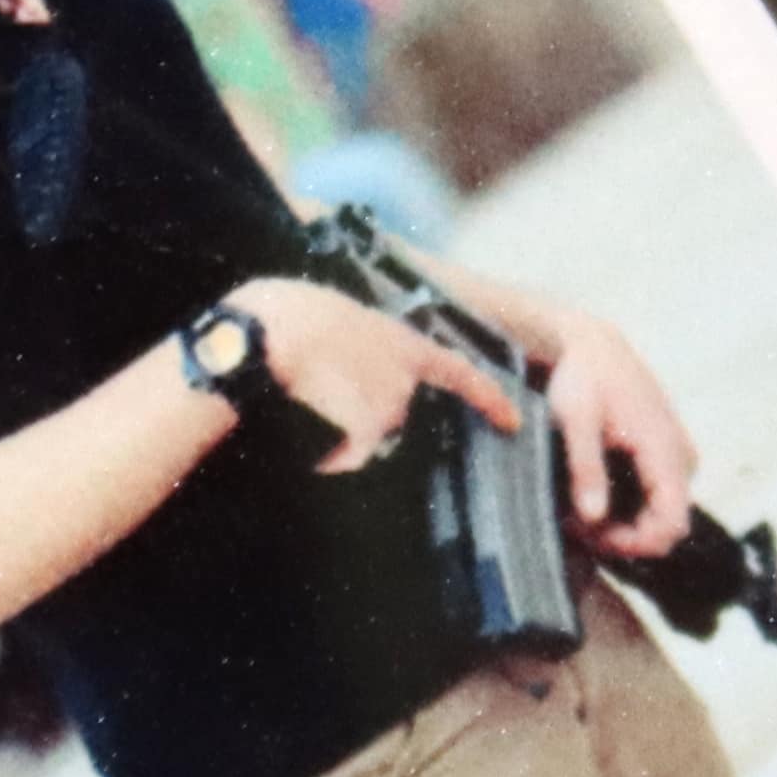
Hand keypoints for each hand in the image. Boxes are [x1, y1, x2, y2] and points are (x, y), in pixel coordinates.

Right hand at [223, 277, 497, 472]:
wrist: (263, 337)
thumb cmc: (285, 318)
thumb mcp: (339, 320)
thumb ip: (365, 350)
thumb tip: (353, 378)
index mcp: (404, 344)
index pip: (461, 374)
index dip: (489, 400)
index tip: (513, 420)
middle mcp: (406, 381)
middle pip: (394, 420)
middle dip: (360, 417)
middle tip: (319, 393)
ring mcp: (389, 410)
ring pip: (366, 442)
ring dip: (337, 435)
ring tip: (301, 402)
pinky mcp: (367, 434)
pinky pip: (344, 458)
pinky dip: (324, 456)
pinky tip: (299, 427)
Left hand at [494, 290, 700, 555]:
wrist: (593, 346)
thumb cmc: (582, 378)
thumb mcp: (575, 420)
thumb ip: (586, 469)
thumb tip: (594, 517)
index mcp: (664, 449)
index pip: (670, 525)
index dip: (632, 544)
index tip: (590, 534)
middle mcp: (682, 455)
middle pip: (666, 525)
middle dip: (622, 536)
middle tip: (575, 522)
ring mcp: (678, 455)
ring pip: (662, 513)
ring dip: (623, 522)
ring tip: (578, 507)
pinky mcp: (668, 454)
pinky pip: (658, 497)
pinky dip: (627, 505)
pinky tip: (592, 493)